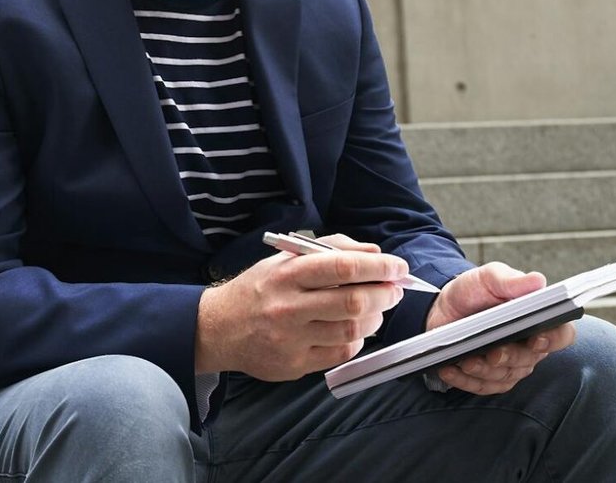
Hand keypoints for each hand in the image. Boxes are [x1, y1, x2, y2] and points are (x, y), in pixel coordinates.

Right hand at [196, 234, 406, 380]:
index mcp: (286, 274)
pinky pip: (341, 353)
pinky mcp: (294, 365)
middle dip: (384, 294)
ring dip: (374, 318)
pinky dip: (356, 339)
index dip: (378, 267)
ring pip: (352, 330)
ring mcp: (290, 339)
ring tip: (373, 309)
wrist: (218, 329)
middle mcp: (287, 307)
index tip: (397, 267)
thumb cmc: (257, 290)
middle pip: (353, 301)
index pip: (342, 267)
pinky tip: (352, 329)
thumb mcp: (284, 259)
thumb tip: (374, 253)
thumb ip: (331, 250)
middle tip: (393, 290)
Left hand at [425, 262, 577, 394]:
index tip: (537, 339)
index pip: (561, 334)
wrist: (444, 307)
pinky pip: (481, 386)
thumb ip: (510, 280)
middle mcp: (529, 347)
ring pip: (504, 376)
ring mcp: (510, 365)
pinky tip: (448, 369)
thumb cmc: (474, 291)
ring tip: (465, 360)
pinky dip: (464, 380)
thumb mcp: (489, 278)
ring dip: (483, 370)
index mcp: (538, 320)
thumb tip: (537, 281)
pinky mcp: (489, 378)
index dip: (553, 340)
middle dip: (509, 357)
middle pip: (528, 359)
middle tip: (493, 353)